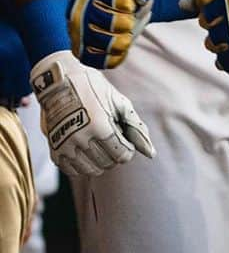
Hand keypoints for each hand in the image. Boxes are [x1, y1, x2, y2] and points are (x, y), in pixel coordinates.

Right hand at [30, 51, 153, 176]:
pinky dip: (83, 164)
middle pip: (107, 163)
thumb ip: (136, 129)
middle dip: (115, 154)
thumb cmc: (94, 89)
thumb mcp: (120, 103)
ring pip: (91, 171)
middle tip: (112, 137)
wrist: (60, 81)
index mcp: (100, 126)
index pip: (121, 155)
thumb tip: (151, 154)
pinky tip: (87, 148)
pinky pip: (73, 171)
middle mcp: (81, 139)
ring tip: (100, 142)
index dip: (128, 148)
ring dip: (100, 161)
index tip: (126, 139)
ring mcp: (65, 147)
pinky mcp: (54, 151)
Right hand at [68, 0, 154, 68]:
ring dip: (123, 40)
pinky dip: (115, 57)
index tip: (130, 4)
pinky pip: (98, 61)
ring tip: (126, 33)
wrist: (111, 3)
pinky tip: (120, 47)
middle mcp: (78, 11)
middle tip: (130, 19)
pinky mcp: (80, 51)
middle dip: (127, 22)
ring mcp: (77, 33)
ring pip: (104, 44)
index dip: (126, 2)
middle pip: (108, 22)